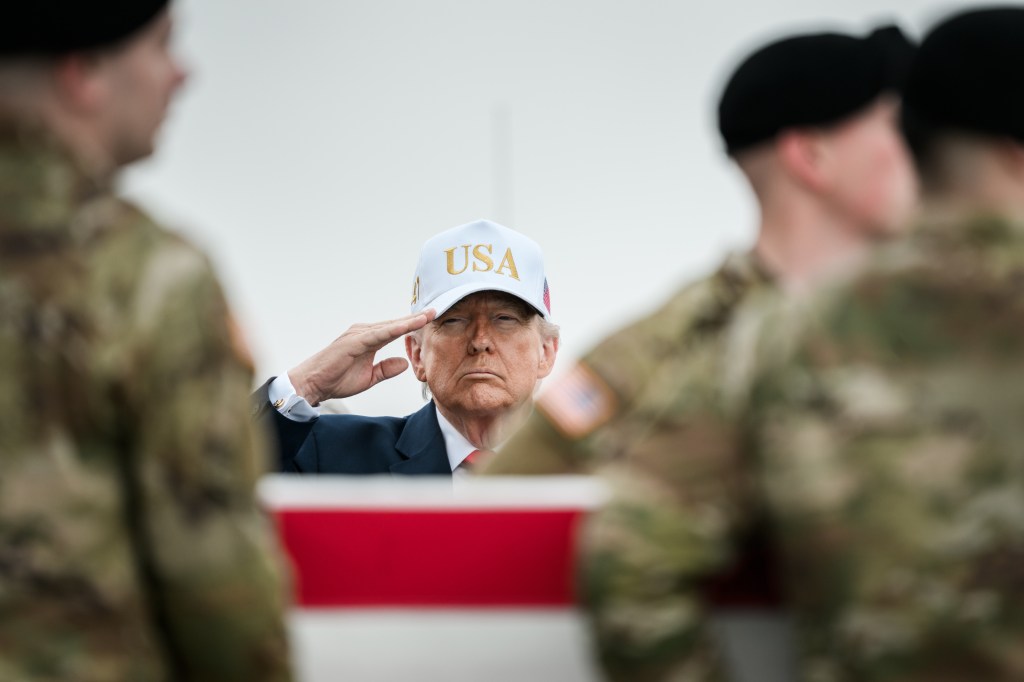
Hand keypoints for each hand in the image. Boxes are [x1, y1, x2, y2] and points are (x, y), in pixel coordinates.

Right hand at [287, 310, 434, 404]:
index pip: (396, 330)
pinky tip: (408, 325)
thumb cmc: (336, 379)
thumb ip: (386, 369)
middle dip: (416, 318)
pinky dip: (395, 329)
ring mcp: (359, 334)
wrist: (313, 384)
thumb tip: (403, 364)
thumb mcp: (369, 377)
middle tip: (436, 310)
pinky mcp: (354, 341)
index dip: (413, 325)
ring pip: (390, 326)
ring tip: (428, 315)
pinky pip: (379, 334)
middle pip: (395, 324)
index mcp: (369, 340)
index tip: (431, 319)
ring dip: (409, 321)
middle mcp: (364, 333)